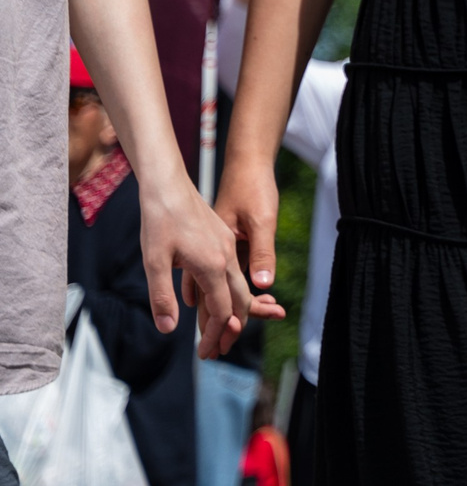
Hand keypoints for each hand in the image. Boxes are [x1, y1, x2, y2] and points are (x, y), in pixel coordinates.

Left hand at [141, 175, 281, 357]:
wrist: (168, 184)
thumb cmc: (159, 221)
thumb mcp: (154, 262)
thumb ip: (162, 297)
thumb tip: (169, 329)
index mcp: (213, 266)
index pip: (223, 312)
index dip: (214, 336)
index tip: (205, 354)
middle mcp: (226, 258)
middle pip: (240, 301)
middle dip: (231, 328)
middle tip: (218, 349)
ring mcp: (227, 246)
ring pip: (239, 286)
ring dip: (231, 310)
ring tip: (217, 329)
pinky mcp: (222, 238)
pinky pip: (231, 272)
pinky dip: (226, 291)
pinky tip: (206, 297)